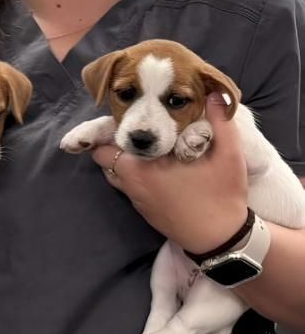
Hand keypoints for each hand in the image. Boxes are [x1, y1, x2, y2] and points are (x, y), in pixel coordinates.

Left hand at [91, 94, 247, 250]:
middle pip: (103, 157)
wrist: (220, 239)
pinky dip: (130, 176)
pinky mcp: (142, 210)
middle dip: (114, 143)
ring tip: (146, 148)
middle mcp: (131, 183)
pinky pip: (125, 187)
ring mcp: (135, 199)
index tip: (128, 116)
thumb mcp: (229, 155)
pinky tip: (154, 168)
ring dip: (121, 160)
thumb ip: (220, 122)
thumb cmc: (222, 196)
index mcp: (142, 167)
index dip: (114, 127)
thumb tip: (215, 94)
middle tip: (138, 132)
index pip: (107, 141)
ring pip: (112, 173)